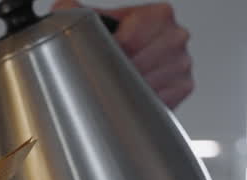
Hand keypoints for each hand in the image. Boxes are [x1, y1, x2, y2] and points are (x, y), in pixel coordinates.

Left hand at [52, 1, 193, 107]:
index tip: (98, 57)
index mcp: (159, 15)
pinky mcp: (183, 87)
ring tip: (115, 84)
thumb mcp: (96, 20)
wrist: (135, 58)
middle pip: (140, 63)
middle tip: (103, 74)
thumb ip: (74, 11)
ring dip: (127, 90)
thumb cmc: (117, 39)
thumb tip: (63, 11)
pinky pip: (158, 100)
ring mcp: (182, 63)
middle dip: (117, 72)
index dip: (110, 52)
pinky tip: (130, 94)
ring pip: (147, 85)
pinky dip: (140, 102)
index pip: (132, 38)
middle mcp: (175, 37)